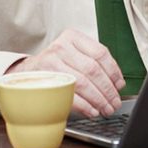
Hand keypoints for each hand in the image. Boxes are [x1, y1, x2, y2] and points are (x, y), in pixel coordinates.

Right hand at [5, 28, 124, 117]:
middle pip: (93, 69)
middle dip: (108, 90)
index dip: (114, 71)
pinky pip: (70, 94)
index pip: (100, 53)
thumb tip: (118, 83)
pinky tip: (92, 111)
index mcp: (73, 36)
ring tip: (106, 109)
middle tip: (115, 102)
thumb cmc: (57, 64)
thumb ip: (94, 61)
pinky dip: (85, 105)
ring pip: (83, 82)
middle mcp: (61, 46)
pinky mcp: (45, 79)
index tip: (120, 85)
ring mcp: (51, 62)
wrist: (26, 72)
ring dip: (99, 100)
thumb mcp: (73, 53)